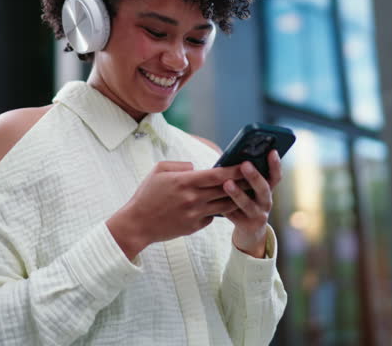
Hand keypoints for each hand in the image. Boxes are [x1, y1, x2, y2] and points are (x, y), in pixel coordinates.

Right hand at [107, 161, 241, 259]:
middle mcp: (193, 199)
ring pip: (223, 205)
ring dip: (235, 198)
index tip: (246, 164)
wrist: (137, 224)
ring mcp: (194, 214)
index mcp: (185, 182)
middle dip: (241, 183)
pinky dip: (216, 211)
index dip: (234, 170)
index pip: (216, 175)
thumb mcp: (158, 171)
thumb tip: (196, 168)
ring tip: (245, 191)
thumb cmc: (146, 195)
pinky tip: (220, 205)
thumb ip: (180, 166)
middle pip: (225, 190)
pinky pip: (212, 217)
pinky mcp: (194, 227)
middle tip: (254, 176)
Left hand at [224, 150, 281, 257]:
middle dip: (254, 176)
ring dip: (238, 193)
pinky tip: (215, 201)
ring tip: (227, 183)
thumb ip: (245, 177)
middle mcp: (266, 202)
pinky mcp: (247, 226)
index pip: (275, 176)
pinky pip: (234, 216)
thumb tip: (233, 158)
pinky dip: (225, 208)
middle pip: (263, 189)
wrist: (250, 231)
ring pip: (248, 204)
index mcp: (268, 189)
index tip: (272, 151)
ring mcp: (258, 215)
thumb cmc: (246, 201)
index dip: (275, 164)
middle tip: (245, 164)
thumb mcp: (250, 190)